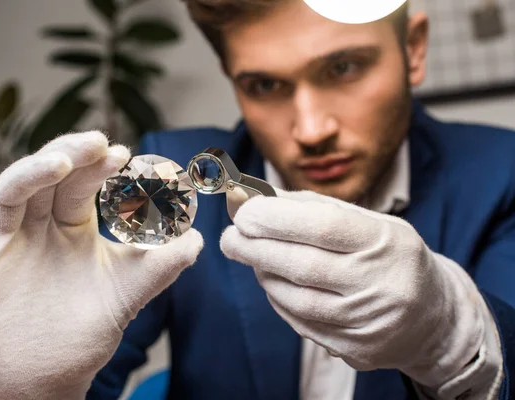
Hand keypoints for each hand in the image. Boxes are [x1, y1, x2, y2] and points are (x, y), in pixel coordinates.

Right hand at [0, 131, 203, 399]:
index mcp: (72, 226)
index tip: (122, 153)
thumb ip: (161, 267)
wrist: (49, 377)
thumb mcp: (128, 293)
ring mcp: (2, 246)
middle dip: (70, 157)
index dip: (97, 167)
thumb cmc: (87, 329)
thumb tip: (198, 240)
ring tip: (58, 162)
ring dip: (29, 173)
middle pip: (46, 180)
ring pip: (8, 197)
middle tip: (97, 144)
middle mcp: (36, 227)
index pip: (81, 184)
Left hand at [220, 189, 484, 389]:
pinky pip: (301, 324)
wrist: (432, 316)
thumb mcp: (366, 222)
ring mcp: (369, 323)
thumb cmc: (389, 257)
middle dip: (256, 249)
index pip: (325, 227)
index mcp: (386, 242)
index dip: (278, 219)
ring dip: (265, 275)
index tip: (245, 212)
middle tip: (231, 237)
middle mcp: (381, 285)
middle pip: (304, 266)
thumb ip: (313, 209)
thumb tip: (257, 198)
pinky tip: (275, 283)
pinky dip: (279, 301)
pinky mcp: (356, 350)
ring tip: (254, 257)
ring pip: (297, 300)